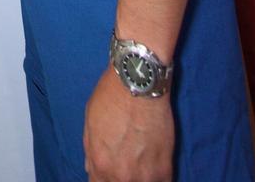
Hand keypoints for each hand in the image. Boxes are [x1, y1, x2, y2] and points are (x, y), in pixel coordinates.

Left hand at [83, 66, 173, 181]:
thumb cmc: (112, 97)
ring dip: (140, 178)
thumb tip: (91, 170)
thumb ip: (91, 151)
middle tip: (126, 163)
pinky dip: (157, 177)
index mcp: (100, 164)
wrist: (138, 83)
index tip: (109, 174)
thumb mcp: (90, 122)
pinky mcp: (164, 169)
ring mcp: (145, 175)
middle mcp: (121, 176)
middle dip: (119, 178)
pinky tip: (154, 166)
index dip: (103, 180)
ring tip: (140, 164)